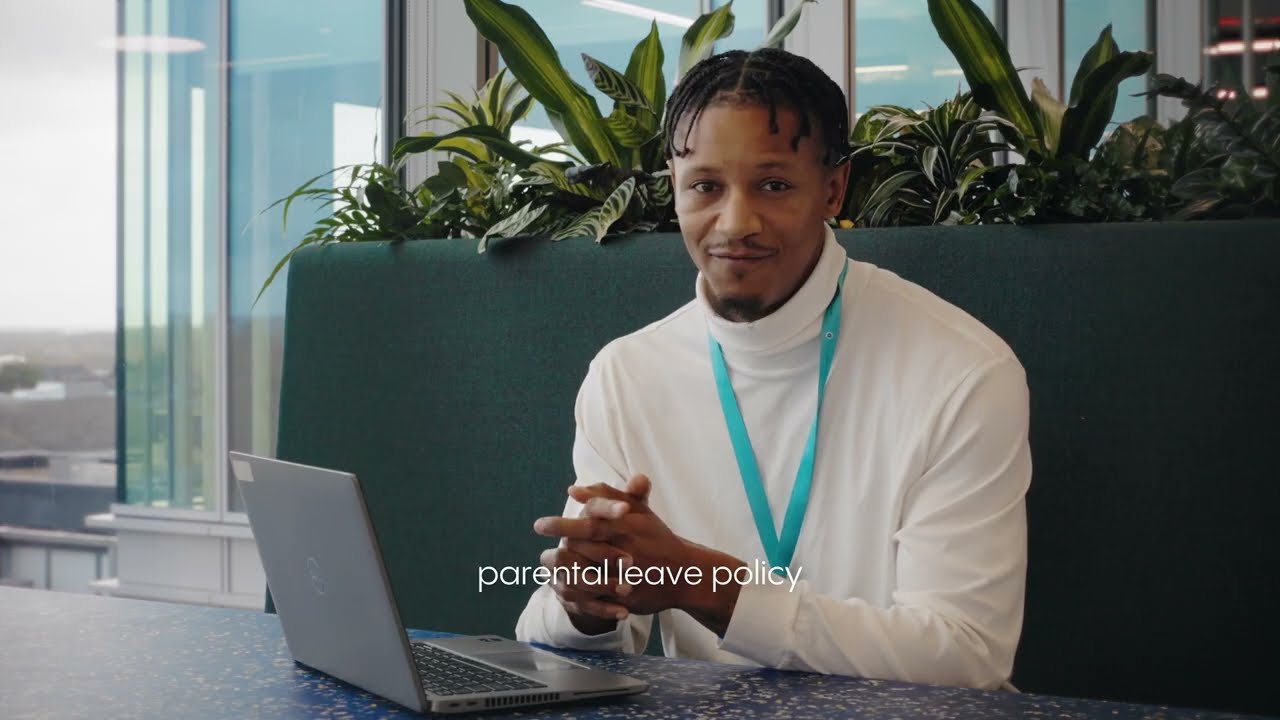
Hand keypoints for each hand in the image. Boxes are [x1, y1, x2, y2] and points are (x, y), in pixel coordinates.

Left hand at [535, 475, 746, 634]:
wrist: (684, 573)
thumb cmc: (656, 537)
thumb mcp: (637, 512)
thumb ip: (608, 497)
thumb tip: (575, 489)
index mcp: (627, 525)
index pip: (590, 523)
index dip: (562, 524)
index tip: (539, 525)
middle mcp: (627, 549)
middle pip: (585, 548)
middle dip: (558, 549)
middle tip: (537, 549)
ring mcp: (628, 574)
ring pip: (589, 575)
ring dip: (564, 573)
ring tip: (546, 571)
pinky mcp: (629, 595)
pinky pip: (600, 596)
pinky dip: (580, 594)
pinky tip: (563, 589)